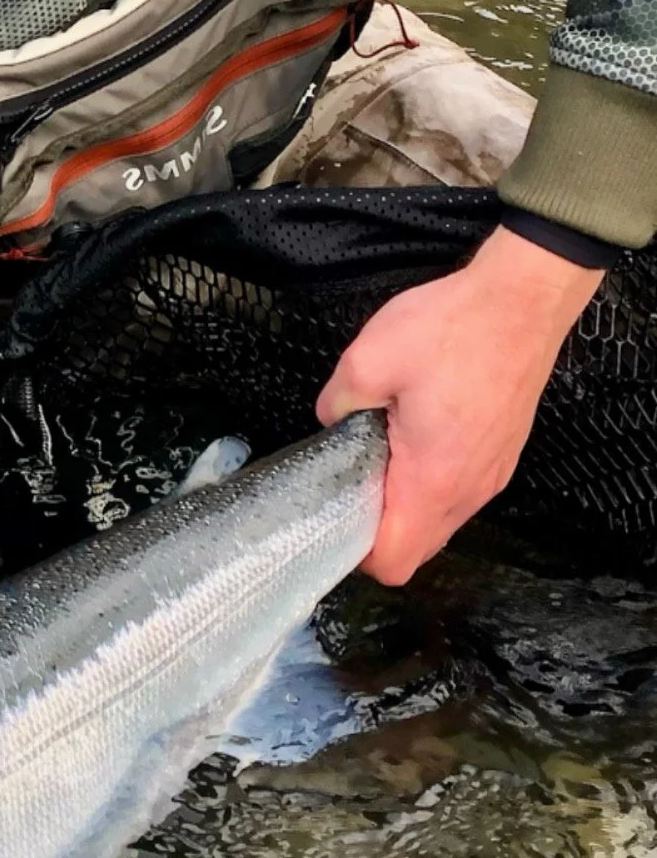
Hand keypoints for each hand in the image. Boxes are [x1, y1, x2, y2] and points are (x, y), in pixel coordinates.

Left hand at [316, 225, 602, 583]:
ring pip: (439, 522)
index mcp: (432, 481)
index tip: (335, 519)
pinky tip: (412, 440)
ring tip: (381, 457)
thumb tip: (331, 420)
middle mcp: (468, 489)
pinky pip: (458, 492)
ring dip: (405, 505)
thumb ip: (335, 405)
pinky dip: (431, 484)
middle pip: (416, 549)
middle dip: (378, 531)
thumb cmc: (456, 327)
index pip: (393, 562)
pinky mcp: (501, 453)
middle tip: (351, 484)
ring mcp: (491, 473)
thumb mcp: (366, 362)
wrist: (525, 296)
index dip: (357, 554)